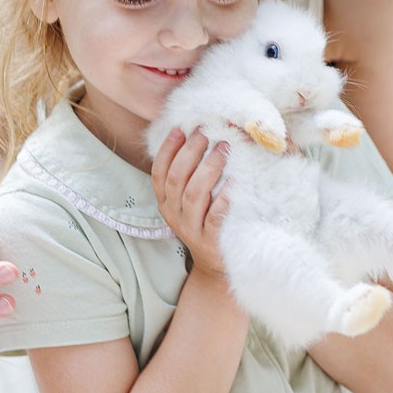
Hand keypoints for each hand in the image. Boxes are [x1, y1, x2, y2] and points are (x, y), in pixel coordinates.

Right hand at [151, 129, 229, 279]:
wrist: (215, 263)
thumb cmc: (204, 220)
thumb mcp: (189, 198)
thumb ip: (189, 173)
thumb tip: (198, 134)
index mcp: (165, 201)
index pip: (159, 172)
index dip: (167, 150)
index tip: (180, 129)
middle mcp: (173, 214)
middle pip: (176, 179)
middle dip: (190, 152)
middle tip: (205, 133)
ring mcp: (191, 228)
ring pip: (193, 194)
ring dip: (208, 169)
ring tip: (223, 149)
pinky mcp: (210, 240)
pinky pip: (214, 217)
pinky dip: (223, 199)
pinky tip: (233, 183)